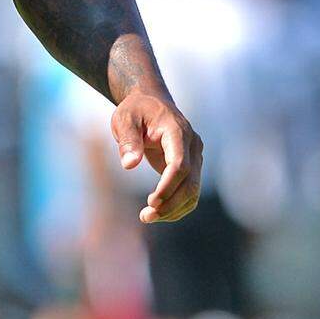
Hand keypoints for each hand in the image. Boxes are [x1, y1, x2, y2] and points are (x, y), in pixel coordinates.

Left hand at [111, 90, 202, 223]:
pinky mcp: (191, 166)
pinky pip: (189, 190)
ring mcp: (195, 156)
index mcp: (177, 131)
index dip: (168, 186)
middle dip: (171, 203)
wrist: (151, 101)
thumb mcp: (125, 119)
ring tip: (147, 217)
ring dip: (174, 209)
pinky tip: (158, 212)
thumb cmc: (136, 110)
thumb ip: (128, 140)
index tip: (151, 201)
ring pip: (193, 191)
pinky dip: (177, 205)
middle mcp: (192, 145)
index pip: (180, 164)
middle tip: (146, 216)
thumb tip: (129, 165)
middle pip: (191, 182)